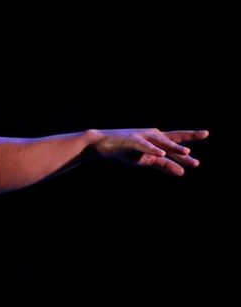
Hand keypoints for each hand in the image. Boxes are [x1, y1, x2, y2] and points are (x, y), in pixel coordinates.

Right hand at [92, 128, 206, 175]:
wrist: (102, 143)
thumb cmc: (126, 150)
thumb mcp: (146, 160)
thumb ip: (164, 165)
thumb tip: (182, 172)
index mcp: (158, 140)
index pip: (177, 139)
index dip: (191, 137)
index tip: (206, 133)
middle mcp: (153, 135)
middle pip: (174, 137)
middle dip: (188, 137)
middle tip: (205, 133)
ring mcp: (143, 137)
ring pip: (161, 142)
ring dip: (174, 148)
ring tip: (186, 152)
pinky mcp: (132, 141)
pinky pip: (144, 146)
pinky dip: (152, 150)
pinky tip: (161, 153)